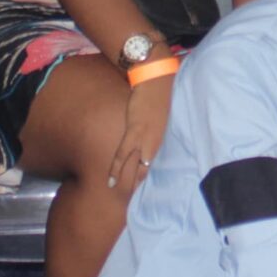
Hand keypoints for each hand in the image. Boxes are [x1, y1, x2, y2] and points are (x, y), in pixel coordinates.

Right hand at [107, 72, 171, 196]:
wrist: (156, 77)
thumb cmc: (160, 93)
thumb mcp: (162, 114)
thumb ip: (156, 126)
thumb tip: (149, 133)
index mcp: (163, 137)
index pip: (155, 162)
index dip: (148, 175)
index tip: (142, 187)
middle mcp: (156, 140)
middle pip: (147, 168)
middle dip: (139, 183)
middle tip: (131, 198)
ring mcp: (146, 137)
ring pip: (135, 165)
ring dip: (126, 180)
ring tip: (118, 192)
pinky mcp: (135, 130)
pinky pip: (123, 154)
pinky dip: (117, 167)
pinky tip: (112, 178)